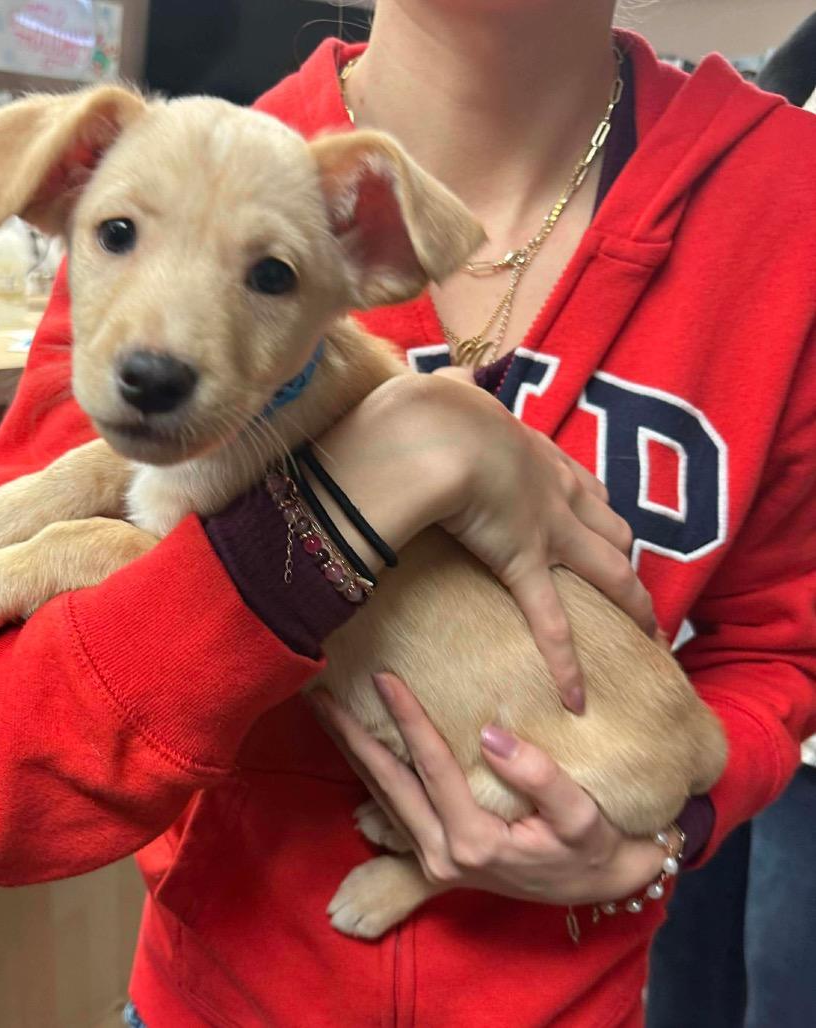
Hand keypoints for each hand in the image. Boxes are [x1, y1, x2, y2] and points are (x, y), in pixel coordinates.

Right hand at [312, 372, 654, 710]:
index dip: (596, 504)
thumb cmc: (435, 409)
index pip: (581, 481)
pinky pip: (550, 621)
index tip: (600, 519)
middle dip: (623, 554)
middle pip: (610, 525)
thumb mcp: (450, 390)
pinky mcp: (524, 564)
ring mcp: (547, 529)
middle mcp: (554, 490)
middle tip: (628, 583)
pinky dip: (565, 662)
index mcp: (534, 451)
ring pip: (607, 571)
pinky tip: (576, 696)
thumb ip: (453, 385)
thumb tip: (447, 374)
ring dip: (629, 602)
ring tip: (644, 634)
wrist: (430, 432)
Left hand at [312, 672, 665, 906]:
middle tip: (317, 694)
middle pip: (387, 784)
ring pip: (381, 797)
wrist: (598, 886)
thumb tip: (492, 734)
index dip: (408, 719)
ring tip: (325, 711)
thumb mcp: (582, 818)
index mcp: (474, 842)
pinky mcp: (433, 856)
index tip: (384, 677)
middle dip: (351, 737)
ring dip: (352, 752)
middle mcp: (442, 854)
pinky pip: (392, 808)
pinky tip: (356, 745)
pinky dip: (370, 773)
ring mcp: (433, 859)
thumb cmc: (593, 849)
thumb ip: (540, 777)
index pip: (432, 768)